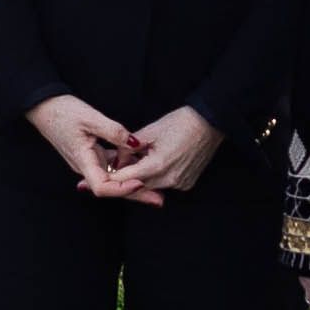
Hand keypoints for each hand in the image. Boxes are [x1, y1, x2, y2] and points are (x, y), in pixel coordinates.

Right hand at [27, 92, 146, 199]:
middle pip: (112, 188)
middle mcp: (85, 167)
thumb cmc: (63, 112)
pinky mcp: (92, 156)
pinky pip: (111, 169)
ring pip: (113, 180)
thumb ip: (113, 131)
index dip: (121, 188)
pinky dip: (126, 171)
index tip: (140, 182)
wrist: (44, 107)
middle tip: (159, 199)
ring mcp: (88, 162)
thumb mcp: (90, 117)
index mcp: (83, 161)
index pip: (102, 187)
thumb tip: (133, 142)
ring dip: (133, 185)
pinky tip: (142, 171)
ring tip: (156, 190)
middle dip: (136, 195)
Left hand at [108, 105, 226, 198]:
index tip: (100, 173)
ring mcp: (180, 184)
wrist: (210, 123)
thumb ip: (129, 148)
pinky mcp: (187, 184)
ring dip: (141, 178)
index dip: (111, 175)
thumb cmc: (181, 123)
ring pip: (151, 186)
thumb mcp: (150, 131)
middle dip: (125, 177)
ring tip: (137, 161)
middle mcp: (169, 179)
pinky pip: (165, 185)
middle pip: (137, 185)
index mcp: (157, 165)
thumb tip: (116, 160)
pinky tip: (156, 163)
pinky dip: (156, 177)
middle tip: (115, 167)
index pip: (125, 178)